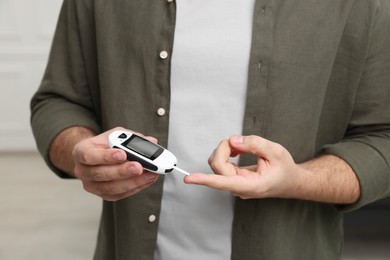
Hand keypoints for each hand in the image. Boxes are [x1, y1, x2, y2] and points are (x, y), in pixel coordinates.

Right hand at [72, 128, 158, 200]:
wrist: (94, 157)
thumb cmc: (104, 145)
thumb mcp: (115, 135)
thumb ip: (131, 138)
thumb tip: (151, 141)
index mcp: (81, 152)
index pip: (89, 156)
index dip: (106, 156)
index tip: (122, 154)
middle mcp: (83, 171)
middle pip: (101, 174)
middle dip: (122, 171)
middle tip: (139, 167)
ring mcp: (92, 185)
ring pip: (111, 188)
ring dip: (132, 182)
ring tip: (148, 175)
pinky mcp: (103, 194)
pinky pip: (119, 194)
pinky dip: (135, 188)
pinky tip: (146, 181)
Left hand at [184, 135, 300, 199]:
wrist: (290, 181)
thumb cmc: (285, 169)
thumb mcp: (276, 151)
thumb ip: (254, 144)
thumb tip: (233, 141)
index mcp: (252, 185)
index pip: (224, 182)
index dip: (205, 180)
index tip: (189, 179)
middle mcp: (239, 188)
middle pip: (217, 166)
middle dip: (223, 149)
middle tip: (238, 142)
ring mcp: (234, 184)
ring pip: (216, 164)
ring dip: (224, 150)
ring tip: (241, 147)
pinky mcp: (232, 179)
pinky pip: (220, 164)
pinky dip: (226, 153)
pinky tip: (237, 151)